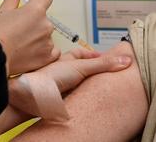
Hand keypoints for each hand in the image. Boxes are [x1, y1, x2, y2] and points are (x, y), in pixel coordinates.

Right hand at [0, 0, 59, 75]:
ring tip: (20, 44)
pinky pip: (53, 52)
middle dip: (34, 22)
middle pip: (44, 19)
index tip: (33, 1)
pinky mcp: (47, 57)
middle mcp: (45, 25)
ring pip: (46, 36)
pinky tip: (32, 53)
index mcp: (36, 10)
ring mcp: (48, 41)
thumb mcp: (2, 12)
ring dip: (38, 37)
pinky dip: (45, 51)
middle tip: (18, 30)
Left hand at [8, 48, 131, 119]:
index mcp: (66, 59)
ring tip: (101, 88)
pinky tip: (86, 101)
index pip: (82, 54)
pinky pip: (72, 97)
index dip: (95, 55)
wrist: (29, 99)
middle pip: (81, 69)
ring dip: (86, 85)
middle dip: (93, 71)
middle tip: (108, 73)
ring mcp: (59, 86)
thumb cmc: (46, 79)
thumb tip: (126, 60)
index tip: (108, 58)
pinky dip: (80, 98)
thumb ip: (103, 65)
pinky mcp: (57, 100)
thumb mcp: (80, 68)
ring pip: (76, 84)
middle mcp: (62, 72)